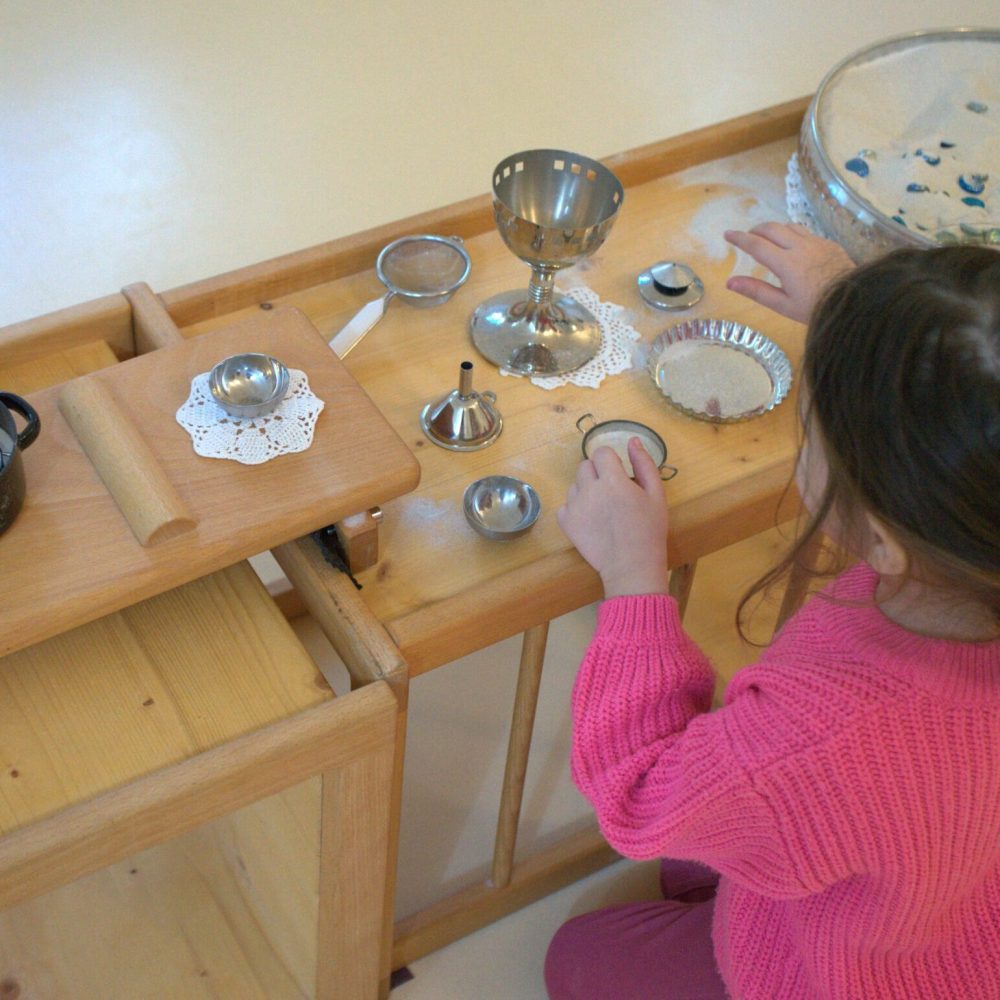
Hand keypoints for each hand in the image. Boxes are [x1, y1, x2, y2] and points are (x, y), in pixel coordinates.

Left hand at [556, 437, 668, 598]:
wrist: (632, 565)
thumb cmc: (649, 530)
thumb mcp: (656, 494)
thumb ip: (644, 464)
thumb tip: (632, 440)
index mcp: (613, 480)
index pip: (602, 453)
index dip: (612, 461)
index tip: (620, 475)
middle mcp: (589, 489)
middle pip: (585, 466)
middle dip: (598, 473)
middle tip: (612, 492)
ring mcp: (574, 506)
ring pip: (575, 485)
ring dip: (586, 490)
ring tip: (602, 508)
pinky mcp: (566, 523)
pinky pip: (565, 505)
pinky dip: (575, 508)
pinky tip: (590, 519)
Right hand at [724, 222, 853, 322]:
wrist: (853, 300)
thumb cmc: (814, 307)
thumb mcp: (782, 305)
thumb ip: (756, 291)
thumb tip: (730, 283)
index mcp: (785, 263)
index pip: (756, 245)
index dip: (739, 238)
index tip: (727, 234)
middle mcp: (799, 246)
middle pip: (771, 228)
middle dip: (756, 229)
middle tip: (747, 236)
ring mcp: (815, 242)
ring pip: (789, 226)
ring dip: (774, 229)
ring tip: (768, 238)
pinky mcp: (828, 243)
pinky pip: (805, 231)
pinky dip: (791, 233)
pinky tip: (792, 244)